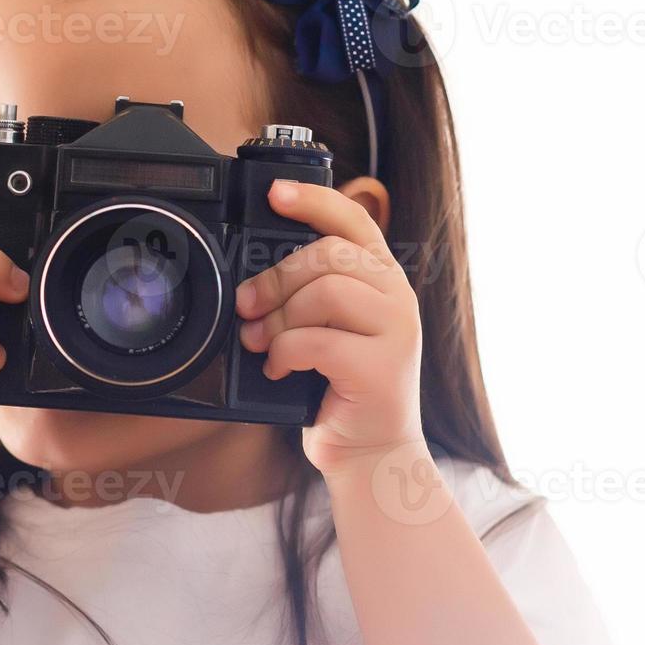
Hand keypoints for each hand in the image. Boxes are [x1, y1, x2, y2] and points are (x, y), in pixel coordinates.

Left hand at [235, 180, 424, 475]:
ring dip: (278, 318)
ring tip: (262, 343)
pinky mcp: (383, 367)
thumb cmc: (338, 387)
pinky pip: (318, 341)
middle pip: (329, 254)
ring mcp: (397, 331)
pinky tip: (281, 369)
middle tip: (247, 307)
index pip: (353, 219)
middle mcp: (397, 296)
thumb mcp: (325, 327)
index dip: (313, 199)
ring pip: (325, 292)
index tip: (274, 192)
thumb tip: (251, 276)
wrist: (369, 452)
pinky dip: (286, 353)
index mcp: (381, 278)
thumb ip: (306, 293)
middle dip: (275, 278)